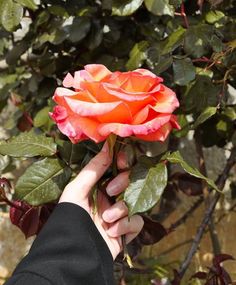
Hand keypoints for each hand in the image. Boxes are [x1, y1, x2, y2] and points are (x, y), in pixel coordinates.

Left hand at [59, 143, 143, 259]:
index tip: (122, 161)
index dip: (123, 163)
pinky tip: (112, 232)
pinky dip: (126, 226)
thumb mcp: (77, 189)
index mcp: (98, 186)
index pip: (118, 169)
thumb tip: (108, 145)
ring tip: (106, 219)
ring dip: (121, 210)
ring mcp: (119, 214)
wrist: (74, 252)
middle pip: (130, 181)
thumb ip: (94, 168)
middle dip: (122, 184)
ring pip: (135, 201)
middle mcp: (110, 198)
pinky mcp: (126, 231)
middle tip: (110, 191)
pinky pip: (137, 221)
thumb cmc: (70, 217)